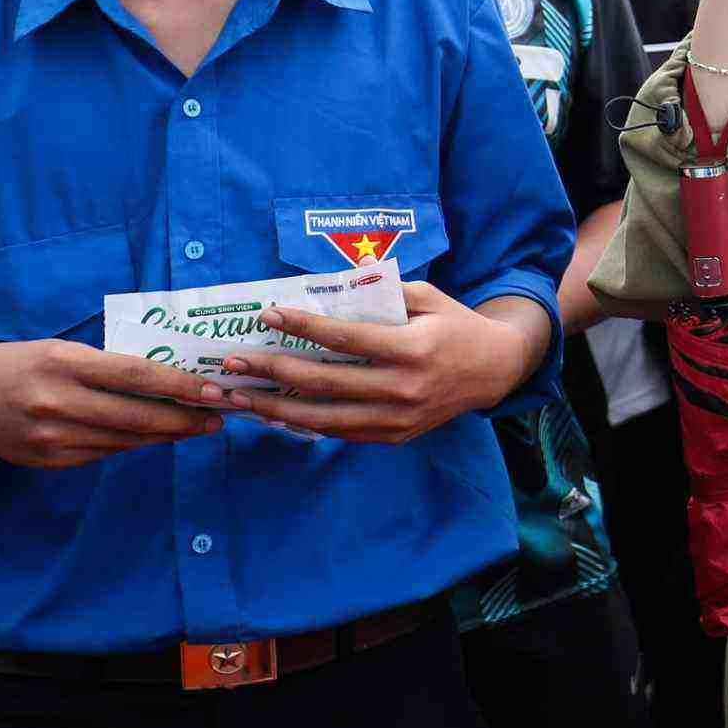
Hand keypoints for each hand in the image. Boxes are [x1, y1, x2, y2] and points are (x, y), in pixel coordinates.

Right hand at [0, 339, 223, 468]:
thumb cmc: (19, 364)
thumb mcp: (59, 350)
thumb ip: (106, 365)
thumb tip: (167, 378)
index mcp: (63, 363)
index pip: (136, 374)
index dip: (180, 385)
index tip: (214, 391)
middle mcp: (57, 401)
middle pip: (137, 415)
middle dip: (186, 419)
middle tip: (221, 417)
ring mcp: (51, 436)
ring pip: (125, 439)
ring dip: (167, 434)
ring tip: (198, 427)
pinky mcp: (48, 460)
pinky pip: (103, 453)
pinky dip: (132, 443)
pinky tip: (154, 436)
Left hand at [217, 283, 543, 443]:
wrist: (494, 370)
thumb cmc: (456, 325)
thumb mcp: (429, 298)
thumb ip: (382, 294)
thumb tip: (325, 291)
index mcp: (414, 348)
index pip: (347, 338)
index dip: (305, 327)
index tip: (268, 315)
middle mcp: (404, 387)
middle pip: (326, 381)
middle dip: (273, 370)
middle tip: (233, 362)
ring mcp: (399, 417)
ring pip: (325, 416)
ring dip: (275, 407)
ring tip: (238, 396)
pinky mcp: (395, 435)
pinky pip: (341, 432)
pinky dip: (304, 424)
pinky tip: (273, 413)